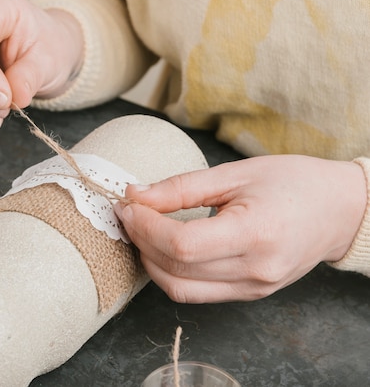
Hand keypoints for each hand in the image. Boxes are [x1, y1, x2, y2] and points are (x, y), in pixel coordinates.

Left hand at [114, 155, 366, 302]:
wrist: (339, 210)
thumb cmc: (293, 182)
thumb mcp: (234, 174)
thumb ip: (181, 188)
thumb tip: (135, 195)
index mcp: (255, 234)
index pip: (181, 245)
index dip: (145, 227)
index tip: (128, 206)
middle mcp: (255, 270)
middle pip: (175, 269)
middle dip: (140, 240)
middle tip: (129, 213)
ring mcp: (253, 288)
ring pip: (180, 289)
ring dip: (150, 261)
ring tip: (142, 230)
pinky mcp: (249, 294)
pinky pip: (197, 293)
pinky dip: (171, 272)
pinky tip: (164, 248)